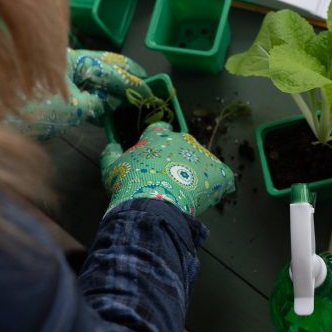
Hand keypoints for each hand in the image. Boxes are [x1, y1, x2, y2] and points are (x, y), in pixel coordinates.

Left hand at [12, 49, 151, 138]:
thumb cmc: (36, 111)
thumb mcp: (75, 108)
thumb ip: (98, 103)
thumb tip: (111, 102)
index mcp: (72, 58)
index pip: (110, 68)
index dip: (132, 81)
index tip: (149, 90)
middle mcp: (65, 59)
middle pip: (102, 64)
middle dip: (125, 74)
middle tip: (146, 82)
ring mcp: (57, 71)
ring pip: (92, 74)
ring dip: (112, 84)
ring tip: (132, 92)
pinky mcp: (51, 85)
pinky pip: (81, 84)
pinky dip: (96, 92)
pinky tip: (107, 103)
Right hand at [102, 122, 234, 215]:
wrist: (153, 203)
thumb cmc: (129, 183)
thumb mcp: (111, 168)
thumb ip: (110, 154)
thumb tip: (111, 145)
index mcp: (158, 136)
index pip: (160, 128)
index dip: (159, 139)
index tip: (156, 152)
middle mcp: (182, 139)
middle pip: (182, 145)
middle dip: (177, 158)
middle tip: (168, 179)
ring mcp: (202, 154)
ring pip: (200, 160)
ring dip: (195, 172)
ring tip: (186, 192)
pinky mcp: (218, 170)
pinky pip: (222, 175)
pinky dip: (216, 184)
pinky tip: (207, 196)